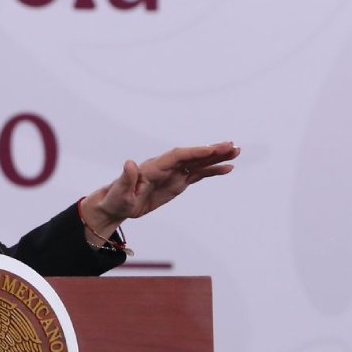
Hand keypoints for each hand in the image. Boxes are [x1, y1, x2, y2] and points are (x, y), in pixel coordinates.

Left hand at [82, 142, 239, 236]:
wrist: (115, 205)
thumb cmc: (116, 199)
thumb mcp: (119, 192)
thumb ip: (126, 178)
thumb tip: (129, 163)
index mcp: (153, 167)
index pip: (177, 156)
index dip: (194, 153)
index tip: (211, 150)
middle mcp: (165, 167)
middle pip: (191, 156)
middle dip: (211, 151)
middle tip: (232, 146)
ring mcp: (172, 174)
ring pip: (197, 163)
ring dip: (216, 158)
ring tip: (236, 152)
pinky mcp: (176, 182)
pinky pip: (197, 174)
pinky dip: (212, 170)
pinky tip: (227, 168)